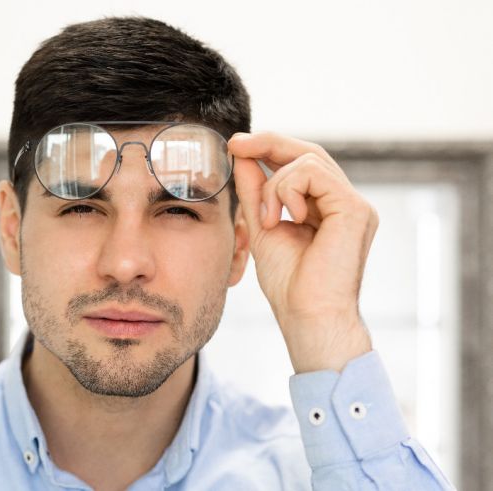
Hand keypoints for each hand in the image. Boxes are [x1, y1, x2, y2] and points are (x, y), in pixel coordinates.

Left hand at [228, 132, 376, 373]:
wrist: (307, 315)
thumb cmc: (289, 284)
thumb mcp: (262, 227)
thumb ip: (255, 192)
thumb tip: (242, 156)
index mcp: (325, 208)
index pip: (300, 164)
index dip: (269, 148)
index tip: (236, 145)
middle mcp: (343, 202)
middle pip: (307, 152)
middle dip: (268, 144)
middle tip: (236, 145)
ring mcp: (353, 204)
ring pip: (308, 160)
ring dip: (274, 186)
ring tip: (267, 220)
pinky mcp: (355, 208)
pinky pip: (314, 173)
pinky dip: (288, 190)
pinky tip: (286, 219)